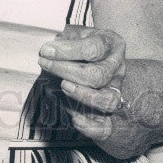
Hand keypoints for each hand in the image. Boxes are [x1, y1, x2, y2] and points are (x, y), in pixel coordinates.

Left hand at [38, 24, 125, 141]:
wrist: (96, 66)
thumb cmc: (81, 47)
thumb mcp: (76, 35)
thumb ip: (65, 39)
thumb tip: (48, 49)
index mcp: (111, 45)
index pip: (94, 48)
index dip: (69, 50)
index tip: (46, 50)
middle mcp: (116, 69)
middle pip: (98, 75)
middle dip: (67, 71)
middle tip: (45, 64)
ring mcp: (115, 92)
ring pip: (106, 100)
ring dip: (81, 95)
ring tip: (62, 86)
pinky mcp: (110, 114)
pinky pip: (105, 127)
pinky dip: (90, 126)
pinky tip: (75, 119)